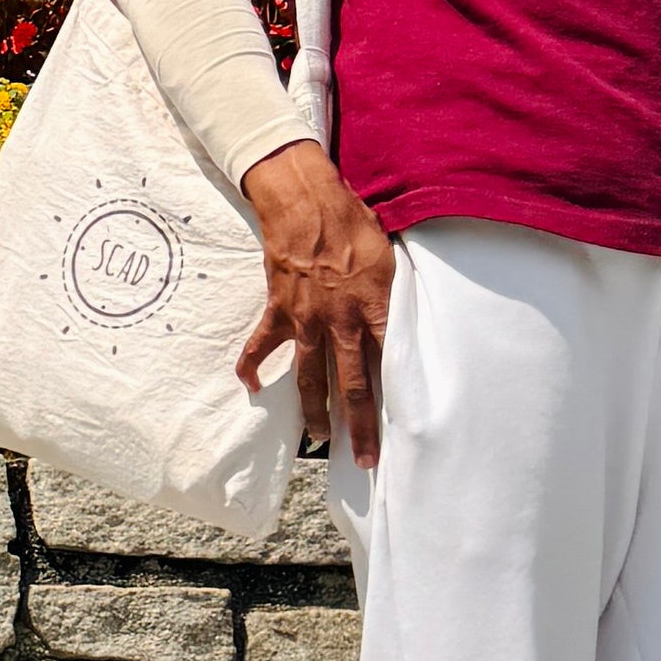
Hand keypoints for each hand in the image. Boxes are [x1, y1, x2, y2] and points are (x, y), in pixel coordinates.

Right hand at [236, 145, 396, 463]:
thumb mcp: (390, 258)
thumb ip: (396, 295)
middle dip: (358, 426)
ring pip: (308, 377)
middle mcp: (339, 323)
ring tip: (317, 438)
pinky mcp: (279, 310)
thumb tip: (410, 321)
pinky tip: (249, 387)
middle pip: (350, 386)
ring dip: (313, 411)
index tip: (405, 431)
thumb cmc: (353, 222)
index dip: (397, 402)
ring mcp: (305, 320)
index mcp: (373, 310)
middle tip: (365, 459)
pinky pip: (262, 344)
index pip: (389, 367)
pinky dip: (252, 366)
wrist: (304, 201)